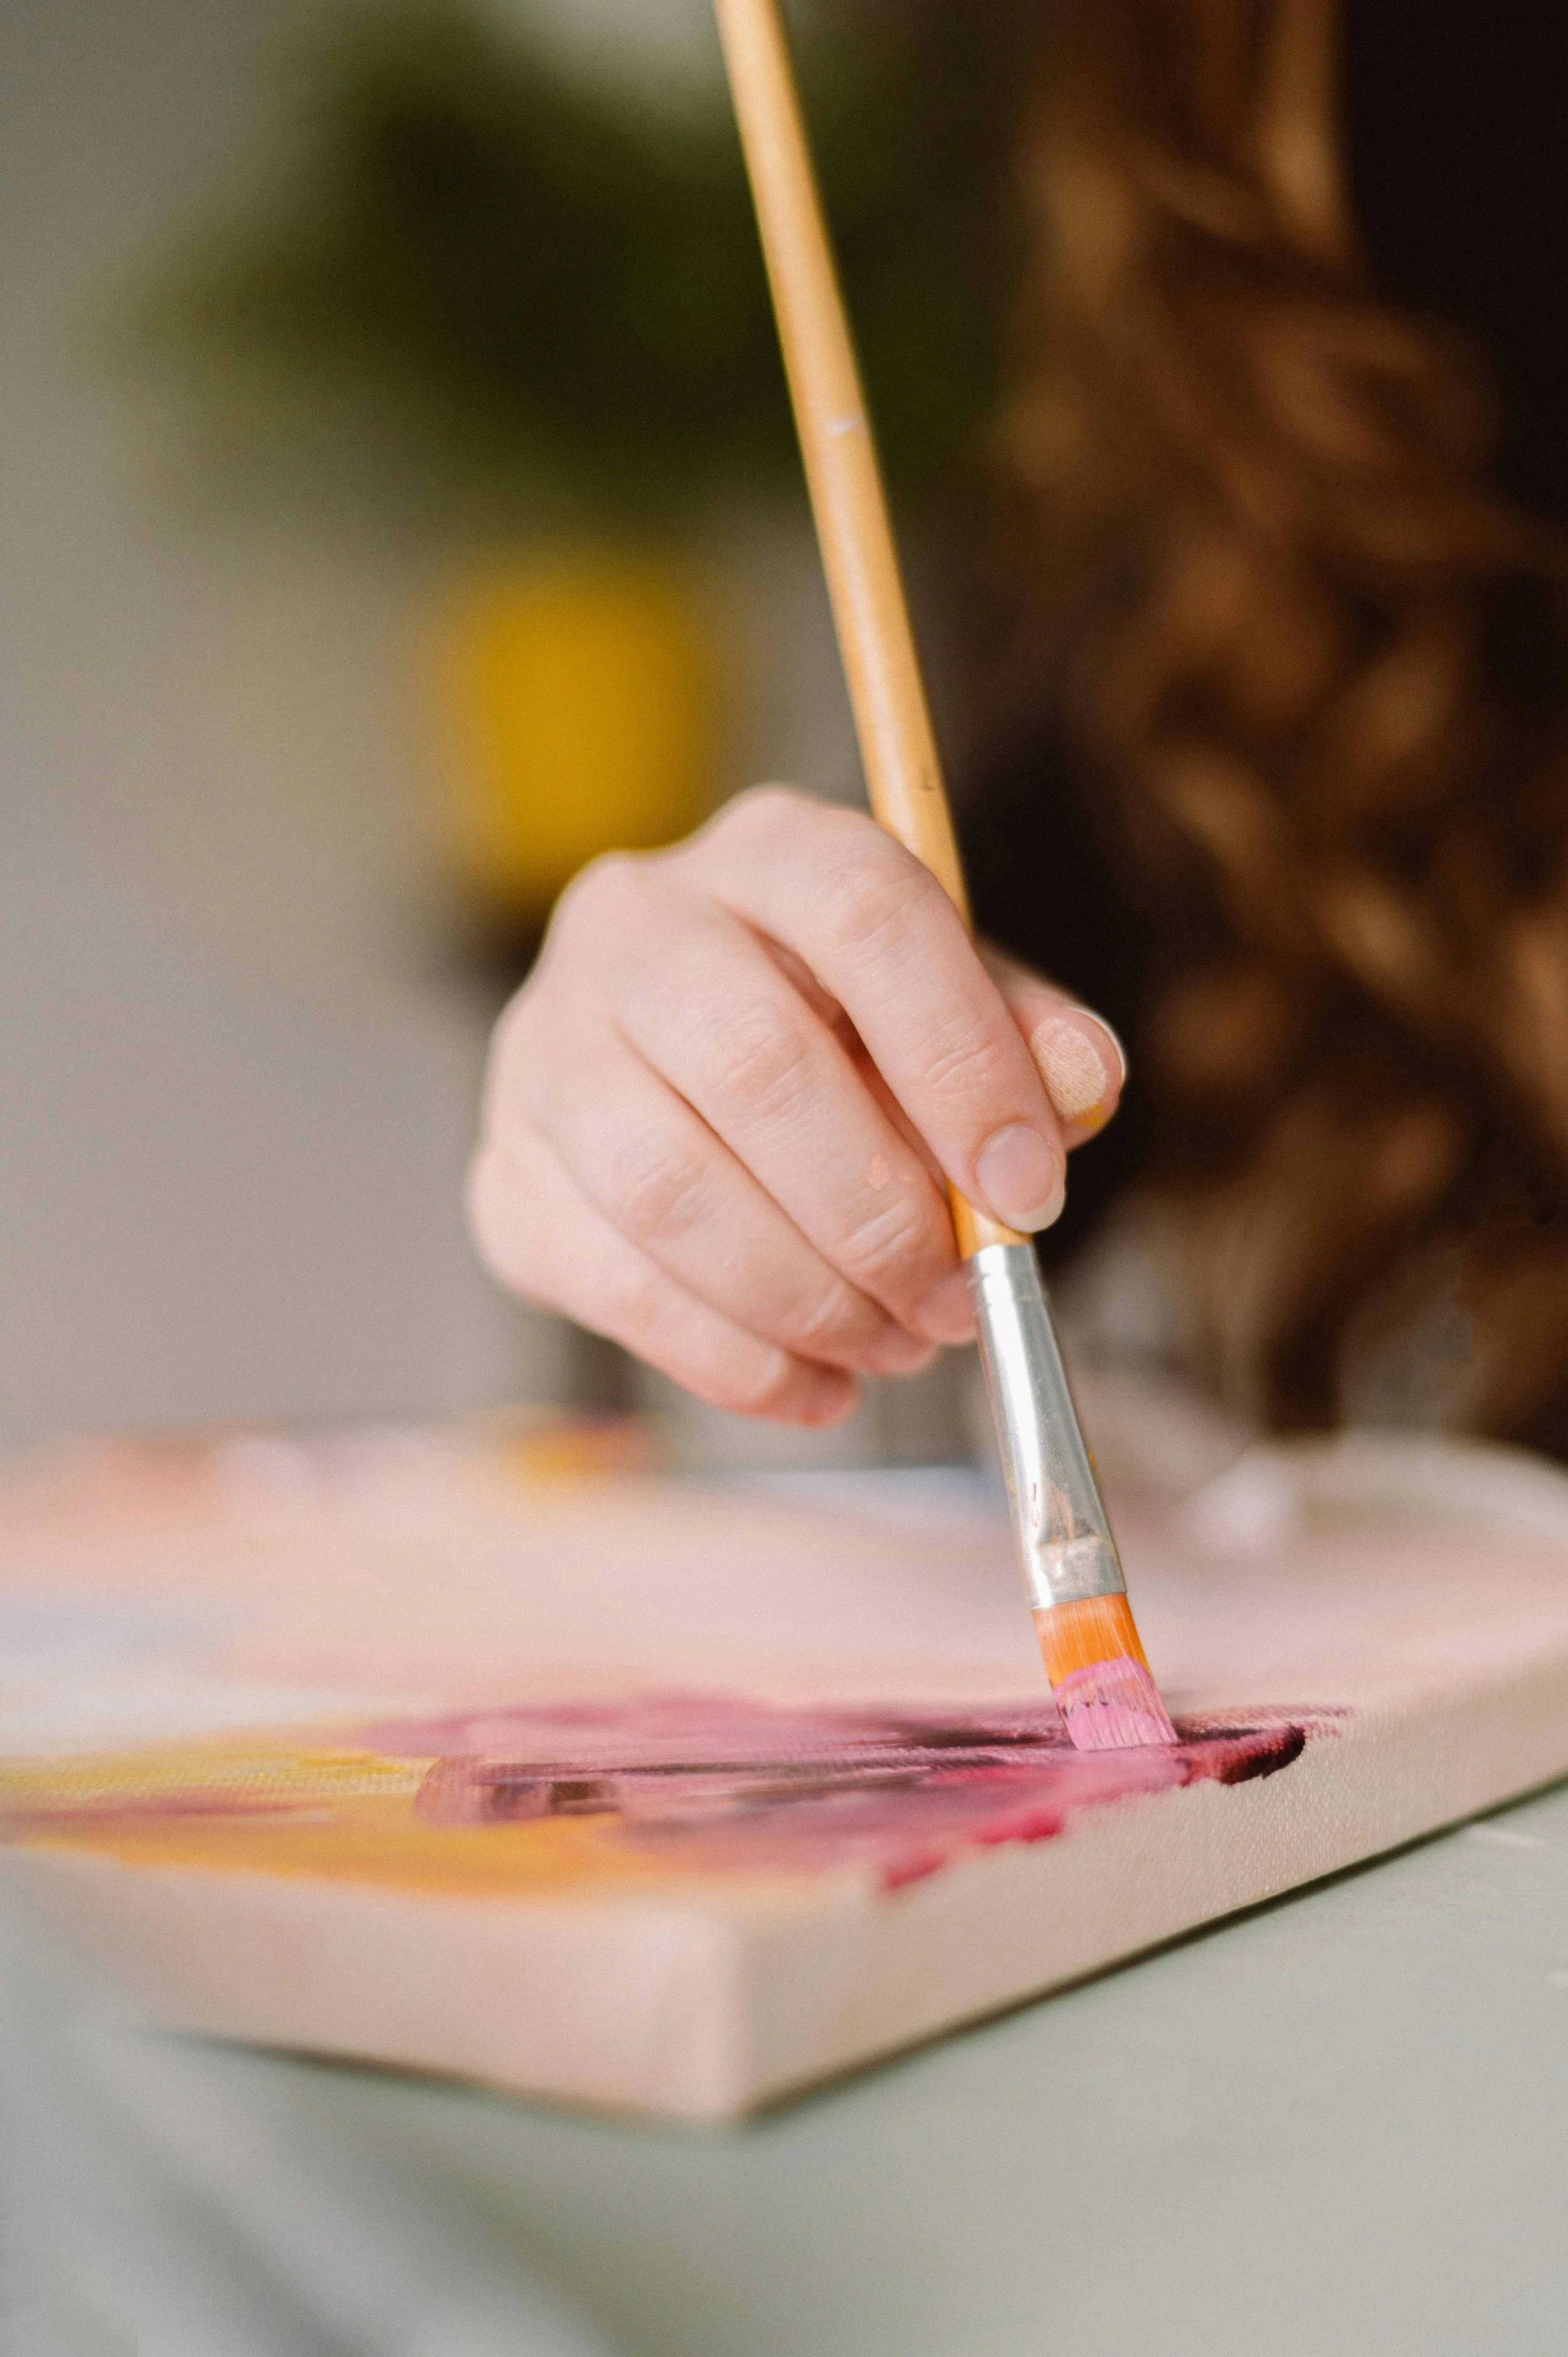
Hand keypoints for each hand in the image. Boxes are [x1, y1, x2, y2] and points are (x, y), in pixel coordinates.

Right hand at [469, 787, 1125, 1424]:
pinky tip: (816, 1383)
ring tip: (892, 1344)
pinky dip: (733, 1359)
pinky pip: (615, 1284)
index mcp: (770, 850)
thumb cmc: (846, 1034)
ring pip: (669, 1186)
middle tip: (955, 1301)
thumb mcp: (956, 1006)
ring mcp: (545, 1047)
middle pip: (754, 1062)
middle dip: (879, 1215)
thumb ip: (1028, 1042)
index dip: (959, 1060)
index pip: (866, 916)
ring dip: (806, 1296)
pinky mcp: (507, 1175)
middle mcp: (633, 922)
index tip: (1028, 1191)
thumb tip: (1081, 1087)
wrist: (683, 1069)